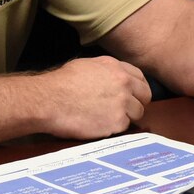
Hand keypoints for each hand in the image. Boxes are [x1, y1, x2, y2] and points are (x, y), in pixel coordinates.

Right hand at [33, 55, 150, 137]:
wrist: (49, 100)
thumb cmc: (60, 84)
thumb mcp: (86, 65)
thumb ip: (106, 71)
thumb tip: (111, 77)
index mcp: (116, 67)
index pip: (140, 78)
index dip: (137, 89)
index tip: (132, 96)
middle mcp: (124, 83)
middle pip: (145, 96)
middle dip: (136, 103)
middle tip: (123, 110)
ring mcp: (122, 103)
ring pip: (137, 113)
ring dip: (126, 117)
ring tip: (107, 118)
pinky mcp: (117, 122)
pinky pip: (124, 127)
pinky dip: (114, 128)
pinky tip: (99, 124)